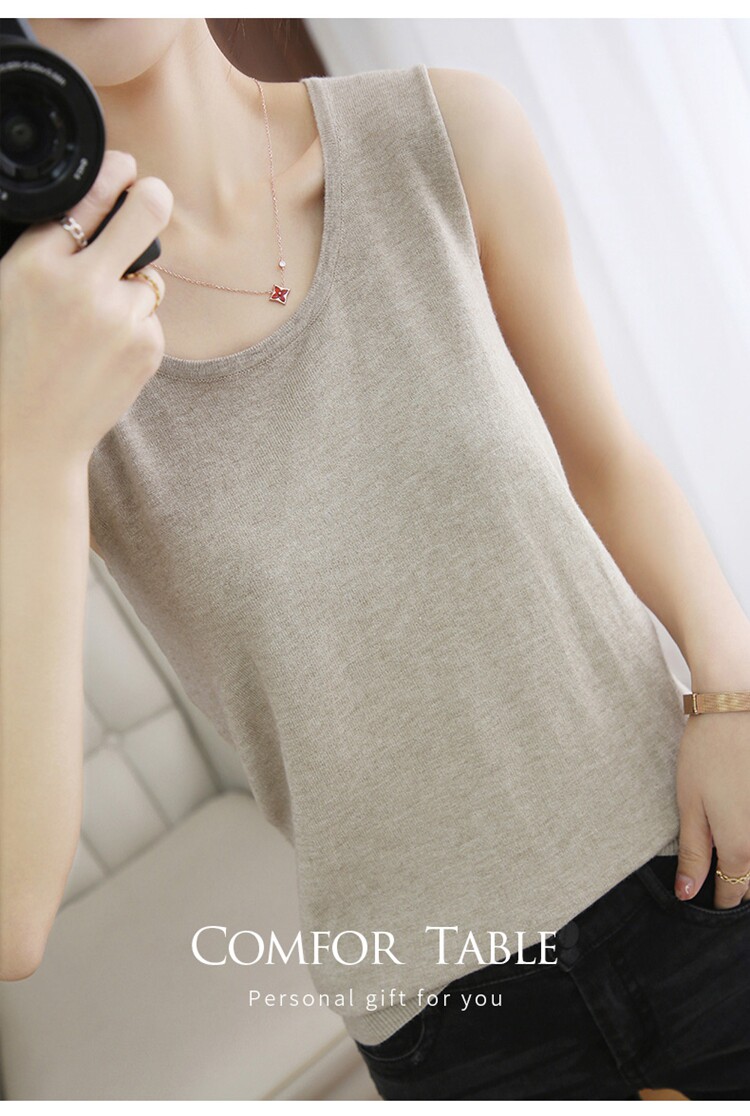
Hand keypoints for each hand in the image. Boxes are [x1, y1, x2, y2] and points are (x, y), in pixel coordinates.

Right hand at [0, 150, 171, 467]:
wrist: (28, 437)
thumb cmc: (7, 361)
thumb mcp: (3, 291)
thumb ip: (39, 253)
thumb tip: (80, 217)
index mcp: (35, 264)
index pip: (89, 195)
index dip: (114, 172)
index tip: (125, 167)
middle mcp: (83, 286)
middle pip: (146, 213)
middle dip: (152, 198)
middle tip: (152, 196)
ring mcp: (121, 319)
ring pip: (145, 276)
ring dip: (129, 286)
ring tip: (94, 322)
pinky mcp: (148, 348)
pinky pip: (148, 318)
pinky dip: (132, 326)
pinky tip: (102, 352)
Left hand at [674, 710, 749, 907]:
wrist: (736, 707)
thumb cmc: (708, 754)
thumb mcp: (690, 805)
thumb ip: (694, 853)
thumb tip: (688, 894)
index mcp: (740, 847)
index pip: (734, 892)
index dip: (720, 898)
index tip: (708, 897)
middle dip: (741, 882)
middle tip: (721, 873)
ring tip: (733, 846)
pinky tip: (743, 817)